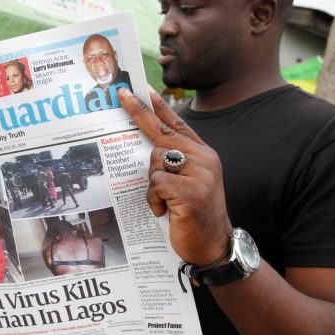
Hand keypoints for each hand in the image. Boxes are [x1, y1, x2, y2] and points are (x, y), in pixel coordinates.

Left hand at [118, 86, 231, 265]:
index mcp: (203, 155)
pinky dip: (154, 200)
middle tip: (120, 95)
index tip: (141, 88)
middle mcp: (204, 159)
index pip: (177, 124)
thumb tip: (148, 146)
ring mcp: (200, 174)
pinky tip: (165, 211)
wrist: (213, 247)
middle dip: (138, 113)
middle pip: (162, 132)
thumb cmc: (194, 215)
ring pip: (156, 160)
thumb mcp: (189, 183)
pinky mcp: (192, 192)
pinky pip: (156, 183)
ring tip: (164, 203)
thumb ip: (175, 162)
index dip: (158, 106)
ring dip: (152, 184)